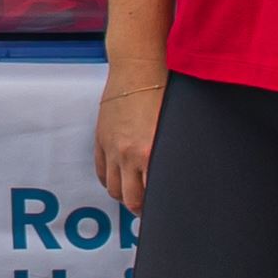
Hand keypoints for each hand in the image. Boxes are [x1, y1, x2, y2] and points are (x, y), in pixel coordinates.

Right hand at [92, 70, 164, 219]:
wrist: (137, 67)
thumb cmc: (164, 91)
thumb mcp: (174, 126)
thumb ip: (171, 154)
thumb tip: (176, 175)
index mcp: (149, 152)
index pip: (152, 195)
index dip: (161, 207)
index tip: (168, 210)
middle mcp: (127, 154)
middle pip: (130, 199)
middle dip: (142, 208)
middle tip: (153, 208)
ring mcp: (111, 147)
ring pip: (113, 189)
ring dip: (125, 195)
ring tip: (137, 193)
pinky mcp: (101, 139)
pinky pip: (101, 172)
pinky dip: (110, 179)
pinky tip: (121, 178)